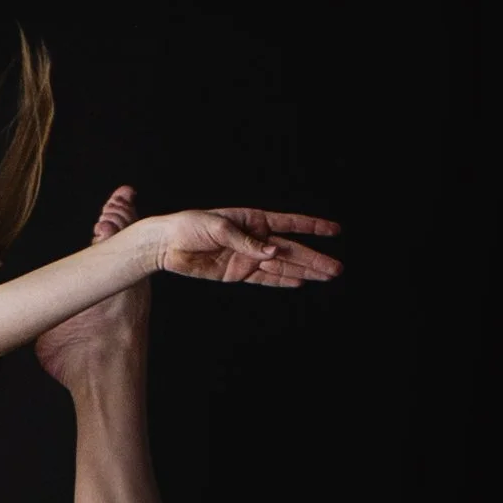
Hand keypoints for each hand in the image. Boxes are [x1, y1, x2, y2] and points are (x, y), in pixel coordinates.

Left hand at [150, 207, 342, 287]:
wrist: (166, 244)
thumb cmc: (189, 226)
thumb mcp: (217, 227)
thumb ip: (245, 241)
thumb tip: (272, 253)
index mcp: (253, 220)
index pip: (290, 224)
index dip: (312, 227)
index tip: (334, 230)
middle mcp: (255, 239)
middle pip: (291, 251)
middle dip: (314, 259)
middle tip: (337, 269)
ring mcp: (247, 257)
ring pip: (282, 267)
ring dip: (304, 272)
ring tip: (326, 276)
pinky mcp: (237, 273)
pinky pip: (264, 279)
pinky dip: (282, 282)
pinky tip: (300, 282)